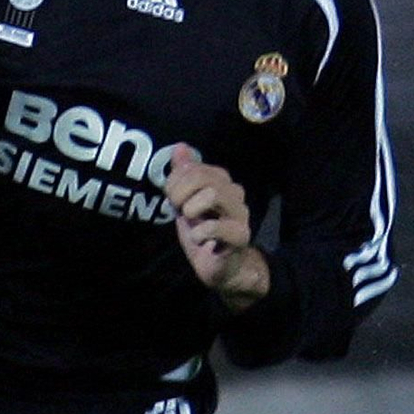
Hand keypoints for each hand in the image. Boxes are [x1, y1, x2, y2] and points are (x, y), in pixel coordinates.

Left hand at [165, 143, 268, 309]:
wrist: (220, 267)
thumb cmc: (203, 232)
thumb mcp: (185, 202)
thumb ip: (183, 175)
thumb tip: (180, 146)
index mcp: (220, 181)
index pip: (193, 167)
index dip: (175, 181)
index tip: (172, 199)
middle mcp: (234, 192)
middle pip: (203, 177)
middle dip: (180, 194)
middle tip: (179, 210)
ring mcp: (240, 213)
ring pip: (213, 194)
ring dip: (191, 210)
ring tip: (191, 223)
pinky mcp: (241, 235)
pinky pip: (216, 226)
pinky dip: (199, 234)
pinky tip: (199, 239)